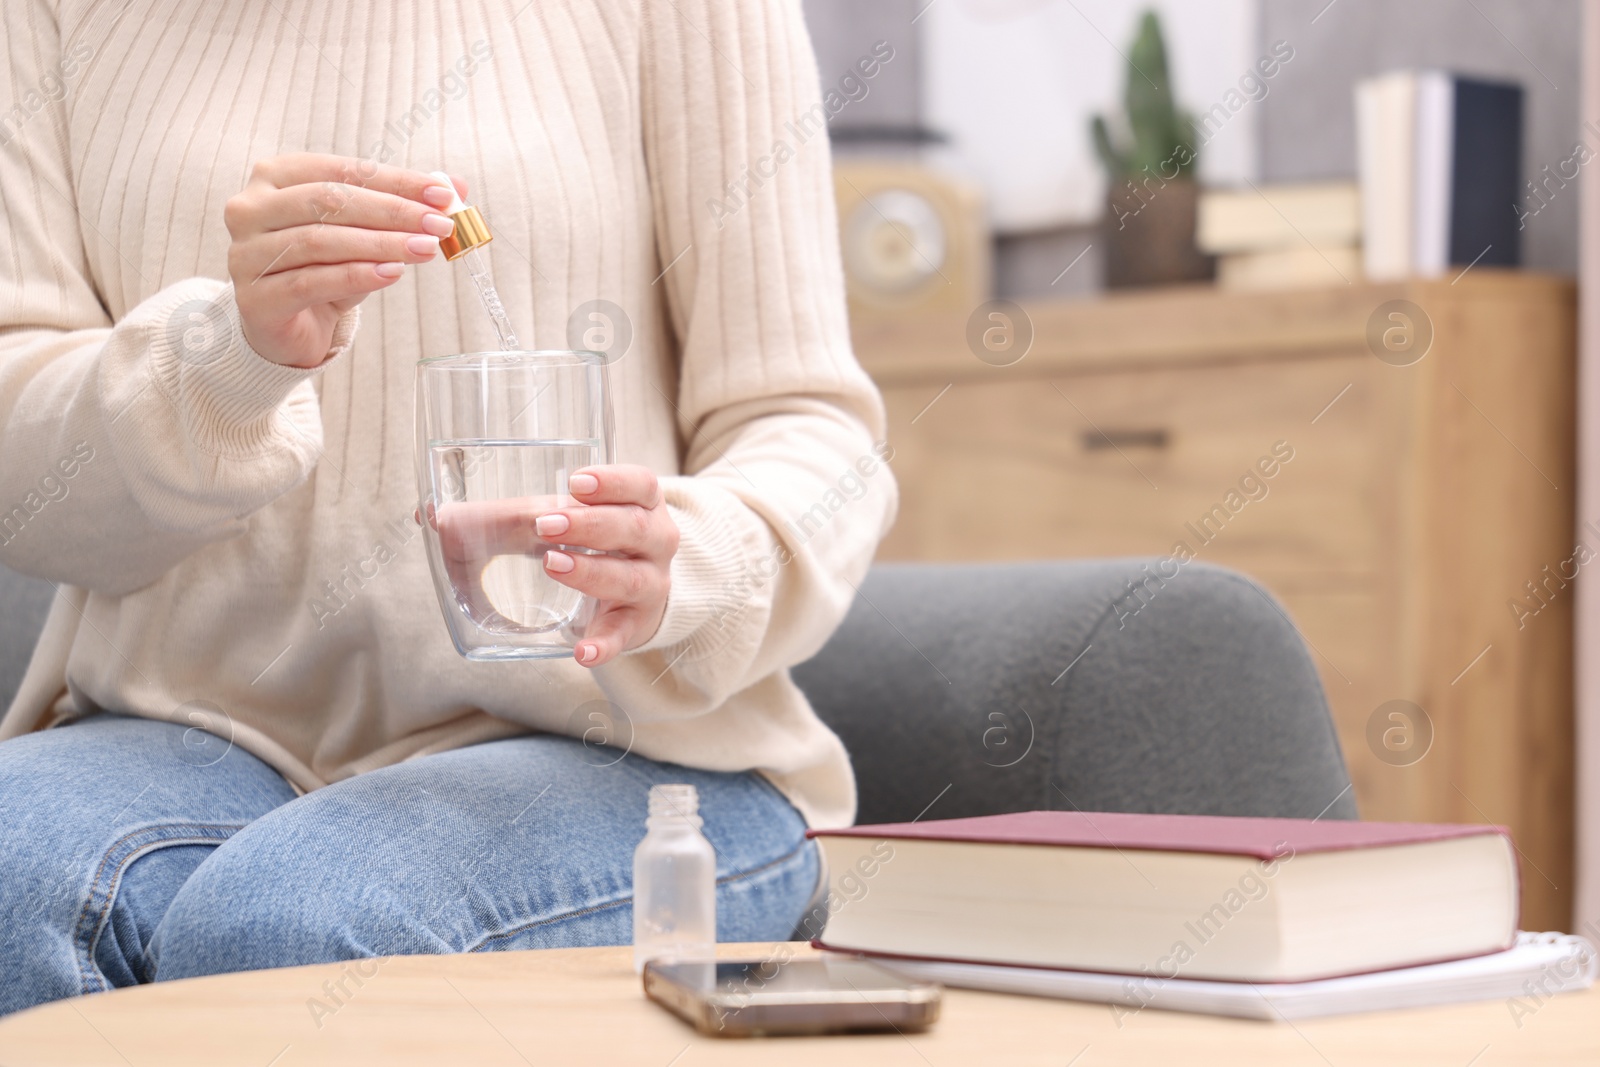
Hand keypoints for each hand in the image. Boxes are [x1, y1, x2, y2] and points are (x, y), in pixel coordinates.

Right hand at [224, 153, 463, 367]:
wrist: (290, 328)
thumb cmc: (327, 270)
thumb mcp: (367, 235)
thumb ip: (403, 208)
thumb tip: (456, 187)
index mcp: (276, 177)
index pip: (343, 170)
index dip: (395, 181)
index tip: (442, 194)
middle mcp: (250, 208)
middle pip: (329, 201)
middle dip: (392, 211)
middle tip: (439, 224)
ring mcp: (246, 253)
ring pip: (321, 241)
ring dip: (381, 244)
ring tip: (426, 250)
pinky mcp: (254, 298)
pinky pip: (310, 282)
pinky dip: (356, 276)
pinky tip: (392, 274)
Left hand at [430, 466, 678, 666]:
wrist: (639, 591)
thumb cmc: (592, 543)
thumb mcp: (562, 522)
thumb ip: (500, 517)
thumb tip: (430, 516)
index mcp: (641, 504)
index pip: (640, 484)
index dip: (612, 481)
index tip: (575, 482)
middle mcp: (655, 542)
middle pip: (634, 528)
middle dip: (590, 524)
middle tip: (544, 524)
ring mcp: (651, 585)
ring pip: (630, 578)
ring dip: (592, 573)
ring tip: (552, 566)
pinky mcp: (637, 624)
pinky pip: (624, 636)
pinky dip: (605, 644)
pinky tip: (582, 652)